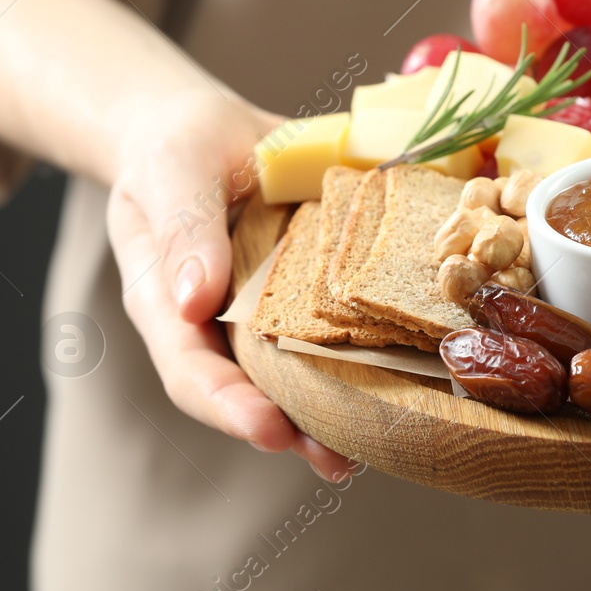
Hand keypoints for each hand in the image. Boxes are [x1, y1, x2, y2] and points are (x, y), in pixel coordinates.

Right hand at [106, 90, 355, 480]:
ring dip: (343, 408)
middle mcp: (224, 325)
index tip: (269, 430)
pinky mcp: (317, 289)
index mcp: (172, 307)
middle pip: (253, 393)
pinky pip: (345, 324)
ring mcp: (272, 312)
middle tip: (339, 461)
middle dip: (296, 431)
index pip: (192, 373)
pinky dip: (378, 348)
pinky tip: (418, 367)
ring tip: (386, 440)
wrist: (209, 128)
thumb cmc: (175, 148)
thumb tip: (194, 303)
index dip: (229, 407)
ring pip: (304, 372)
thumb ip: (183, 230)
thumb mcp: (171, 173)